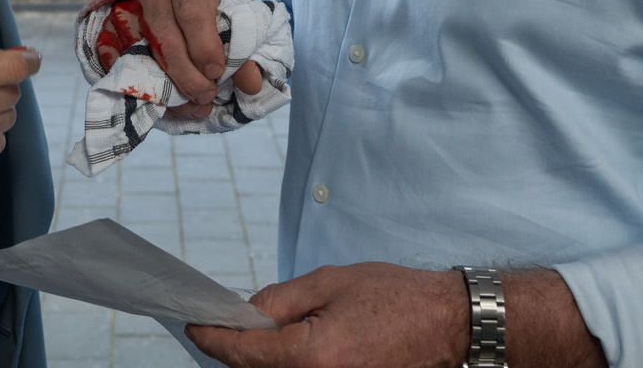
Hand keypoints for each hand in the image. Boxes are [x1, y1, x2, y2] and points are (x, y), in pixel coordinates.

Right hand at [127, 0, 261, 115]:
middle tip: (206, 96)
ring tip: (190, 106)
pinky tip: (166, 104)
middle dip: (186, 75)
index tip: (217, 72)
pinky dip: (144, 89)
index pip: (193, 12)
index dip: (205, 46)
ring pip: (139, 53)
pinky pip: (119, 64)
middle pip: (164, 37)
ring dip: (165, 88)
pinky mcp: (109, 28)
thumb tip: (252, 84)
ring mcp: (125, 10)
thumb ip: (241, 44)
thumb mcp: (229, 9)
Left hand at [187, 263, 468, 367]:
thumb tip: (247, 315)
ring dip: (262, 361)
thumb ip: (280, 300)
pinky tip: (289, 346)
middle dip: (236, 350)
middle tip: (225, 324)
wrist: (448, 323)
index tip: (194, 326)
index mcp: (311, 356)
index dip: (212, 338)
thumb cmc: (396, 297)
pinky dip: (286, 366)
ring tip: (262, 333)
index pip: (243, 353)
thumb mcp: (330, 282)